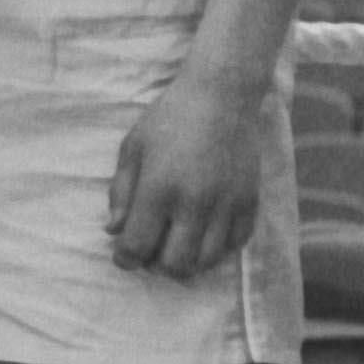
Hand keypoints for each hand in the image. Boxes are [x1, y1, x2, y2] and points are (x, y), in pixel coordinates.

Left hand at [103, 71, 261, 280]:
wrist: (222, 96)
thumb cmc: (169, 119)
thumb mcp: (133, 148)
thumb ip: (121, 192)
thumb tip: (113, 231)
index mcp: (159, 188)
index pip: (137, 245)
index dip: (125, 258)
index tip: (122, 255)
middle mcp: (195, 203)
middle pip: (174, 264)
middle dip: (156, 266)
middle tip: (150, 252)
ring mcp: (227, 205)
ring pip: (206, 261)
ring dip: (187, 262)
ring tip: (175, 246)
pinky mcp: (250, 202)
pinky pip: (235, 245)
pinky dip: (217, 250)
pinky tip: (203, 236)